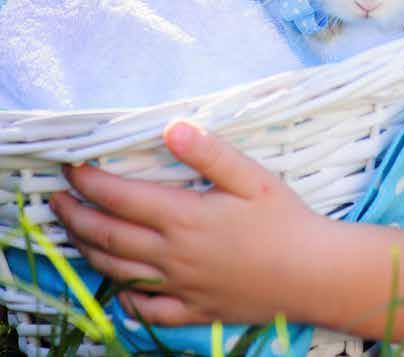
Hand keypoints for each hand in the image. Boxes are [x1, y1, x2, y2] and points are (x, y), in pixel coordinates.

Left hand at [49, 121, 325, 326]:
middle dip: (77, 216)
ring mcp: (180, 286)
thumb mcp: (252, 177)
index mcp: (184, 217)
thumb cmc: (285, 220)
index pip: (122, 197)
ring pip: (119, 272)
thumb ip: (209, 152)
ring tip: (75, 233)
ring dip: (89, 251)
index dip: (91, 182)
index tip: (71, 167)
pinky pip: (148, 311)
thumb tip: (171, 126)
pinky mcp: (194, 310)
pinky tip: (120, 290)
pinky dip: (126, 300)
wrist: (312, 274)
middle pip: (109, 236)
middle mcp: (173, 254)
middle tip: (57, 200)